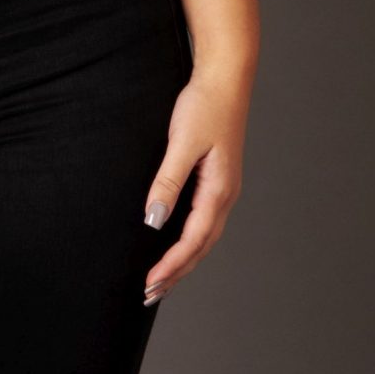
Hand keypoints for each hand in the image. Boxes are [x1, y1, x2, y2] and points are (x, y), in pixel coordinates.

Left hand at [141, 60, 250, 303]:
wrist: (225, 78)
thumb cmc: (204, 105)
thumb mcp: (183, 142)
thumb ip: (168, 182)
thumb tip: (154, 221)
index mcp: (219, 190)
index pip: (192, 240)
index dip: (171, 266)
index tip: (149, 285)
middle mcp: (225, 195)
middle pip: (201, 246)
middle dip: (176, 273)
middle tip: (149, 295)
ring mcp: (223, 189)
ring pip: (204, 237)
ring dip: (183, 261)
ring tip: (161, 281)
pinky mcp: (217, 180)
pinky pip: (203, 221)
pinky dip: (189, 242)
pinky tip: (174, 245)